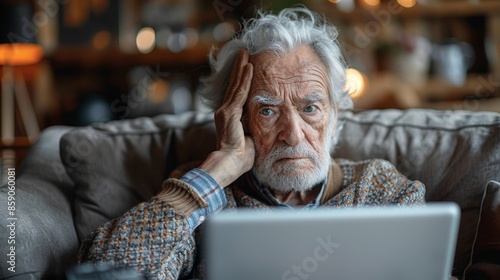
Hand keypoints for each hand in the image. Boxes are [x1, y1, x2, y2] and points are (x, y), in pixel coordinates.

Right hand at [199, 49, 254, 187]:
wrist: (231, 164)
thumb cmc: (242, 157)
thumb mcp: (251, 137)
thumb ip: (254, 126)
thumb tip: (267, 121)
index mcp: (230, 117)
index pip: (236, 93)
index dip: (242, 80)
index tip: (247, 66)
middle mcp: (224, 111)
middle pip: (234, 85)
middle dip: (240, 68)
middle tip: (244, 52)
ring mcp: (225, 111)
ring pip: (236, 85)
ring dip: (242, 68)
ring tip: (246, 54)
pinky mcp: (229, 113)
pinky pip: (239, 93)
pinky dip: (245, 79)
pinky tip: (250, 67)